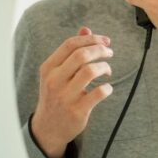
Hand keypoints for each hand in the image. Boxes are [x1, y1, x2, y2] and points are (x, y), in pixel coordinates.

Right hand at [30, 27, 112, 157]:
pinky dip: (108, 88)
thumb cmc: (56, 94)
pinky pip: (99, 93)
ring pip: (90, 71)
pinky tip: (107, 88)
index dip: (91, 39)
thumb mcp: (57, 72)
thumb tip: (86, 29)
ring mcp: (65, 96)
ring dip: (104, 67)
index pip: (70, 44)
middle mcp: (54, 81)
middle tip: (110, 53)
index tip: (105, 41)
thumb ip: (70, 51)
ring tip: (107, 70)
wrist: (48, 127)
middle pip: (81, 55)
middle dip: (100, 50)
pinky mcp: (77, 110)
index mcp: (48, 68)